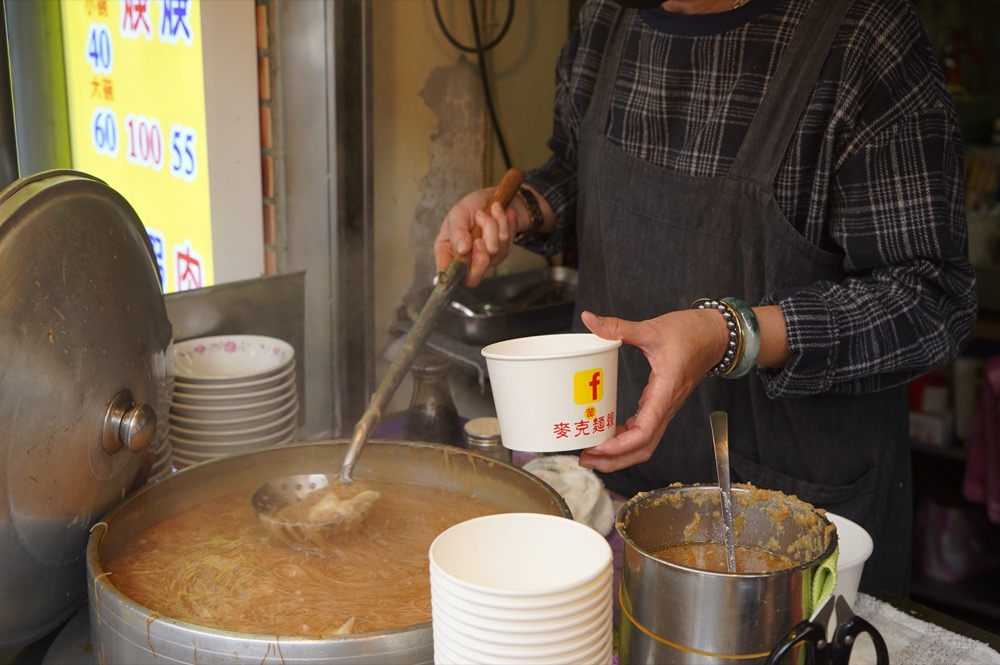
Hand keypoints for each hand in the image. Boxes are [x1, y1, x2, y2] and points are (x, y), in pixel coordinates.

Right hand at [434, 188, 517, 286]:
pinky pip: (506, 244)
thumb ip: (458, 231)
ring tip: (486, 214)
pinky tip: (498, 215)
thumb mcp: (459, 213)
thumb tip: (461, 249)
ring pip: (493, 253)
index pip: (448, 276)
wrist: (496, 199)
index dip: (456, 273)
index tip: (466, 251)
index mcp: (446, 251)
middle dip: (480, 256)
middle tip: (479, 240)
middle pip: (473, 278)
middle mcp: (464, 259)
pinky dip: (503, 225)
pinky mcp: (501, 254)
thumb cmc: (473, 205)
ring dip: (492, 227)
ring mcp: (484, 258)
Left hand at [577, 308, 727, 472]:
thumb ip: (618, 327)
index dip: (620, 446)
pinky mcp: (662, 404)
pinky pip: (645, 431)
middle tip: (585, 458)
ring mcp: (665, 408)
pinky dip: (626, 439)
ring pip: (645, 444)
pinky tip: (608, 434)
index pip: (644, 432)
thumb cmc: (690, 333)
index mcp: (665, 393)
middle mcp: (666, 406)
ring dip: (619, 454)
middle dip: (614, 460)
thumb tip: (589, 319)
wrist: (715, 335)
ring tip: (591, 452)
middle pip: (643, 449)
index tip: (598, 446)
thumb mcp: (651, 329)